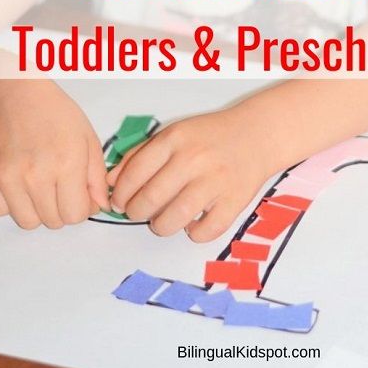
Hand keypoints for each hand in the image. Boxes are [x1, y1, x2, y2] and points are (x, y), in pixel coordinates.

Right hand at [0, 79, 108, 228]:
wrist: (18, 94)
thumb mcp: (88, 138)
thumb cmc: (55, 112)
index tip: (80, 195)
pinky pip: (1, 211)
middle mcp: (37, 174)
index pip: (76, 215)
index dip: (82, 207)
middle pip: (53, 222)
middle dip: (62, 208)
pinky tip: (20, 182)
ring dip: (37, 209)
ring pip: (28, 221)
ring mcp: (9, 177)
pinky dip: (12, 203)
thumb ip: (97, 176)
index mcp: (67, 162)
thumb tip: (101, 205)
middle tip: (61, 186)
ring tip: (41, 184)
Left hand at [107, 107, 273, 241]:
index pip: (135, 173)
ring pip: (173, 219)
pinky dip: (193, 233)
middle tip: (138, 212)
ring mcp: (215, 181)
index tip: (118, 202)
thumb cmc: (211, 136)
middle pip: (150, 199)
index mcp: (175, 139)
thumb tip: (111, 182)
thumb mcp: (174, 133)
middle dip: (136, 212)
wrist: (257, 135)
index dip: (120, 193)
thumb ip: (140, 155)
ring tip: (162, 220)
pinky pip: (204, 232)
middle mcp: (194, 159)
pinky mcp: (234, 202)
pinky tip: (192, 222)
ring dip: (160, 226)